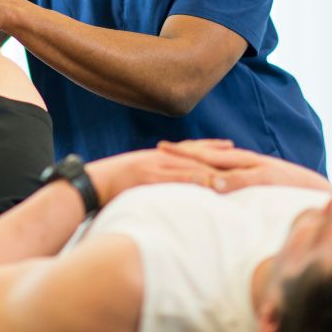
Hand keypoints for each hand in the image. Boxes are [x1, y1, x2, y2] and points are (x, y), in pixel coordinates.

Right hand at [83, 144, 232, 205]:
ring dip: (214, 166)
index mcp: (156, 157)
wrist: (90, 184)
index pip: (188, 149)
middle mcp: (160, 158)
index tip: (228, 146)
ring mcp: (157, 166)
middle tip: (242, 151)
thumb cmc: (108, 185)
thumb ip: (149, 178)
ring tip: (237, 168)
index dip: (209, 147)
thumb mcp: (133, 177)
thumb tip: (159, 185)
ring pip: (192, 164)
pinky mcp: (153, 177)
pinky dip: (197, 179)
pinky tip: (213, 182)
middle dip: (219, 152)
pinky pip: (178, 178)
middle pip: (196, 153)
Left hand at [156, 140, 331, 192]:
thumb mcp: (258, 189)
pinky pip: (248, 178)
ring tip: (177, 157)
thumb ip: (238, 186)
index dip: (186, 152)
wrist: (322, 193)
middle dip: (185, 150)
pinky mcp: (271, 178)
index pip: (209, 155)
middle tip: (159, 147)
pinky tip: (214, 182)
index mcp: (242, 163)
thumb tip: (215, 193)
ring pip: (224, 160)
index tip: (161, 151)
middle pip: (210, 152)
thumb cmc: (287, 194)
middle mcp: (247, 160)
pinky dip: (231, 179)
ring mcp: (258, 167)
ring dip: (201, 158)